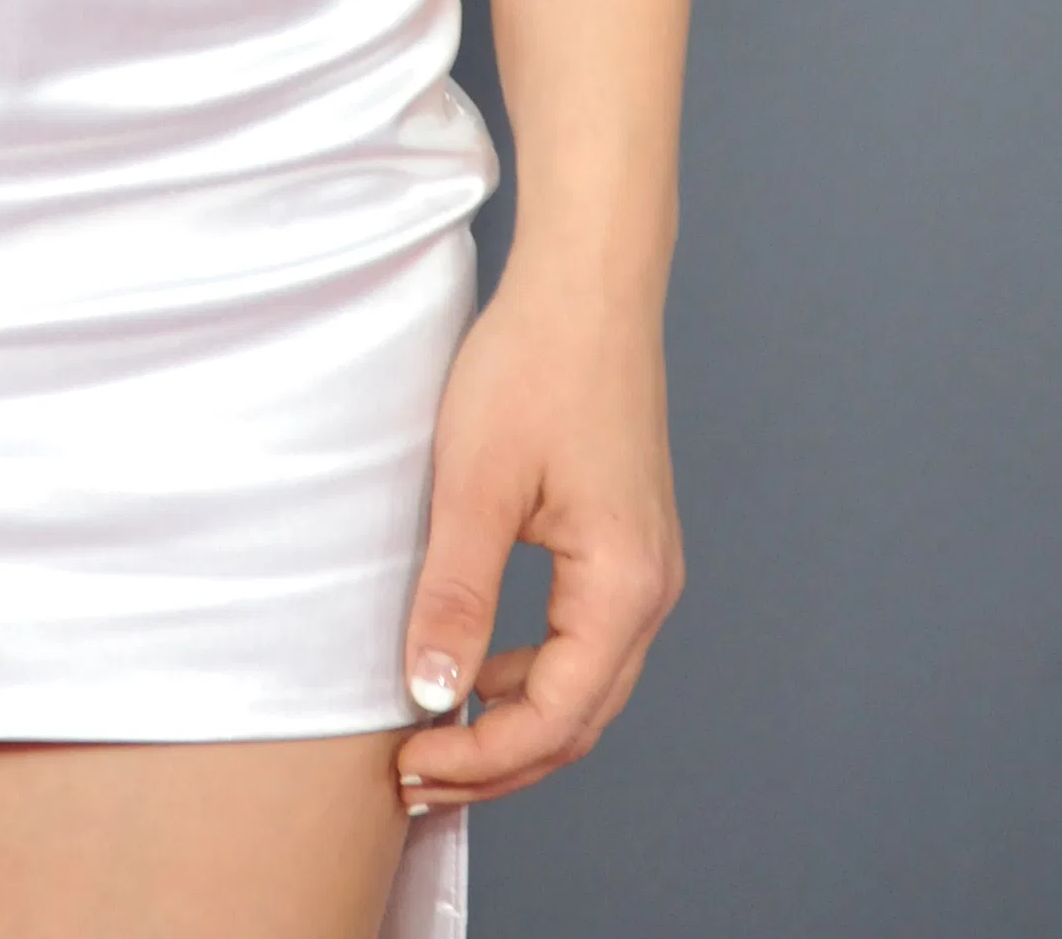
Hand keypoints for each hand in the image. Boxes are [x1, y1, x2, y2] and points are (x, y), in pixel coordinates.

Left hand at [393, 255, 684, 817]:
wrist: (586, 283)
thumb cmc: (535, 364)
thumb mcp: (476, 483)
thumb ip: (457, 594)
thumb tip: (432, 693)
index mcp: (624, 587)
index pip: (554, 719)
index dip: (480, 759)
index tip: (411, 767)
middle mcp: (650, 591)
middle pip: (578, 721)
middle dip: (496, 761)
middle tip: (415, 778)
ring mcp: (645, 568)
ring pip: (583, 687)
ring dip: (513, 723)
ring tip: (436, 735)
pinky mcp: (625, 544)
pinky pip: (583, 642)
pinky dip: (531, 675)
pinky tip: (477, 667)